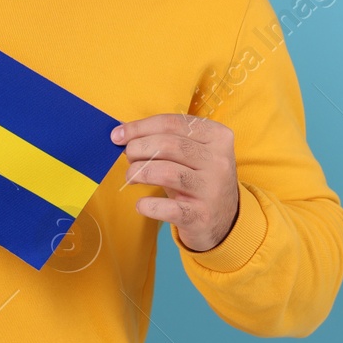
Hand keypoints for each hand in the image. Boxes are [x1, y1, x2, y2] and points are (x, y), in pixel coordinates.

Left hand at [112, 114, 239, 251]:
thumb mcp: (192, 154)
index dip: (140, 127)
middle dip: (138, 148)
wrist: (223, 219)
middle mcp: (219, 161)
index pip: (173, 123)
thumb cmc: (197, 178)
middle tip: (128, 156)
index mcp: (218, 137)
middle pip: (169, 145)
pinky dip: (147, 205)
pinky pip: (167, 208)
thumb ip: (165, 139)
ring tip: (132, 176)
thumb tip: (122, 134)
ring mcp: (212, 190)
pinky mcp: (201, 216)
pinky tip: (142, 204)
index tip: (118, 135)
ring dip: (140, 172)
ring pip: (167, 173)